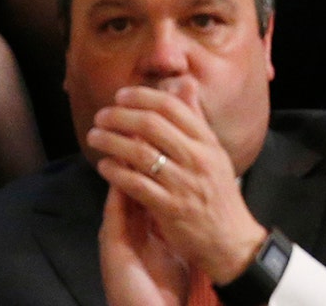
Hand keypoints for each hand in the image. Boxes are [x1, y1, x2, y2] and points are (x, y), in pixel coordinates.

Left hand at [88, 79, 266, 285]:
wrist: (231, 240)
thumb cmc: (218, 194)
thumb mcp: (214, 152)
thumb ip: (195, 119)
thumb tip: (184, 84)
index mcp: (207, 141)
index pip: (172, 107)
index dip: (142, 97)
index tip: (121, 95)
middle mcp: (197, 158)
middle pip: (152, 125)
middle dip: (120, 116)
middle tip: (101, 115)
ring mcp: (184, 184)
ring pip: (140, 153)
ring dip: (111, 141)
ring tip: (94, 136)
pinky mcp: (170, 208)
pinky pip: (136, 184)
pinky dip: (116, 172)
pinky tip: (104, 166)